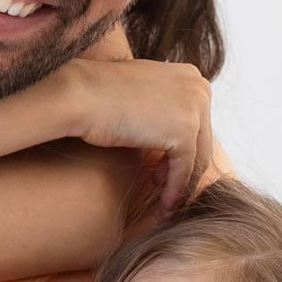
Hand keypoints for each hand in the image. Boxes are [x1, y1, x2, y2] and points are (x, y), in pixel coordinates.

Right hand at [54, 56, 212, 215]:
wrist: (79, 95)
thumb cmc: (97, 96)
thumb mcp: (139, 95)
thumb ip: (159, 108)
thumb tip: (166, 131)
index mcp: (191, 76)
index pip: (197, 123)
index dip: (184, 151)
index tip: (166, 170)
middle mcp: (200, 87)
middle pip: (202, 141)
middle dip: (185, 169)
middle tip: (166, 189)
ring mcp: (195, 108)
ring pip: (197, 158)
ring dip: (181, 183)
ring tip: (165, 201)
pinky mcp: (185, 131)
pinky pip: (184, 170)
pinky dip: (175, 190)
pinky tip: (164, 206)